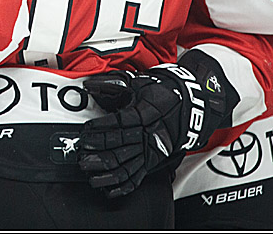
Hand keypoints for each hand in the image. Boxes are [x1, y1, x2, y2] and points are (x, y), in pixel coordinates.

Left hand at [78, 66, 203, 197]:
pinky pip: (137, 177)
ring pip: (126, 165)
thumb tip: (90, 85)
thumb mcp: (139, 83)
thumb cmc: (164, 93)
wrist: (190, 106)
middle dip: (97, 150)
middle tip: (82, 152)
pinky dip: (122, 186)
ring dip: (105, 170)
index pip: (117, 123)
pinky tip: (108, 188)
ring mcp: (151, 150)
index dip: (99, 128)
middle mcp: (147, 134)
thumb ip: (113, 85)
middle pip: (119, 146)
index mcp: (143, 114)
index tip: (86, 130)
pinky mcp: (153, 161)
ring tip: (89, 170)